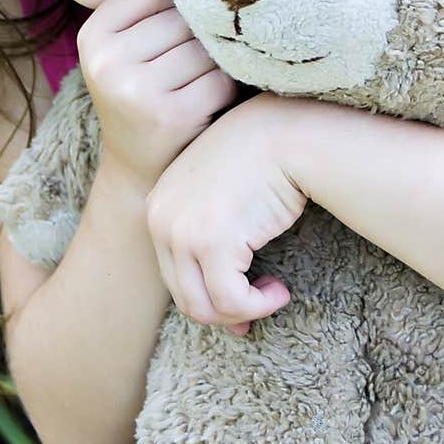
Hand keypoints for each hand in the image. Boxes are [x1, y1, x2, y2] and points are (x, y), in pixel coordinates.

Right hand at [76, 0, 238, 191]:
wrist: (138, 172)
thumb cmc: (141, 95)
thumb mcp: (123, 51)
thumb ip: (149, 11)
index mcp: (90, 38)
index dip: (169, 9)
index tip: (163, 40)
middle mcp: (106, 62)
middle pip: (179, 18)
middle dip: (193, 37)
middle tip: (182, 68)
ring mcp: (136, 90)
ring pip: (202, 47)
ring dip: (211, 63)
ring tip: (193, 84)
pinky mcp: (172, 116)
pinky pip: (220, 79)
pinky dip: (223, 88)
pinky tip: (206, 104)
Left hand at [145, 93, 307, 334]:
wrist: (285, 131)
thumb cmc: (263, 157)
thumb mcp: (218, 191)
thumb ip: (209, 233)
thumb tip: (224, 298)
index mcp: (158, 205)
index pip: (172, 273)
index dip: (207, 296)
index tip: (241, 304)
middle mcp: (160, 219)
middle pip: (185, 296)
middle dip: (224, 312)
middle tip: (259, 305)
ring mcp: (183, 232)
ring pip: (205, 307)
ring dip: (243, 311)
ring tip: (272, 293)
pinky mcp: (213, 242)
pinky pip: (233, 301)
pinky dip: (258, 306)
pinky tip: (279, 290)